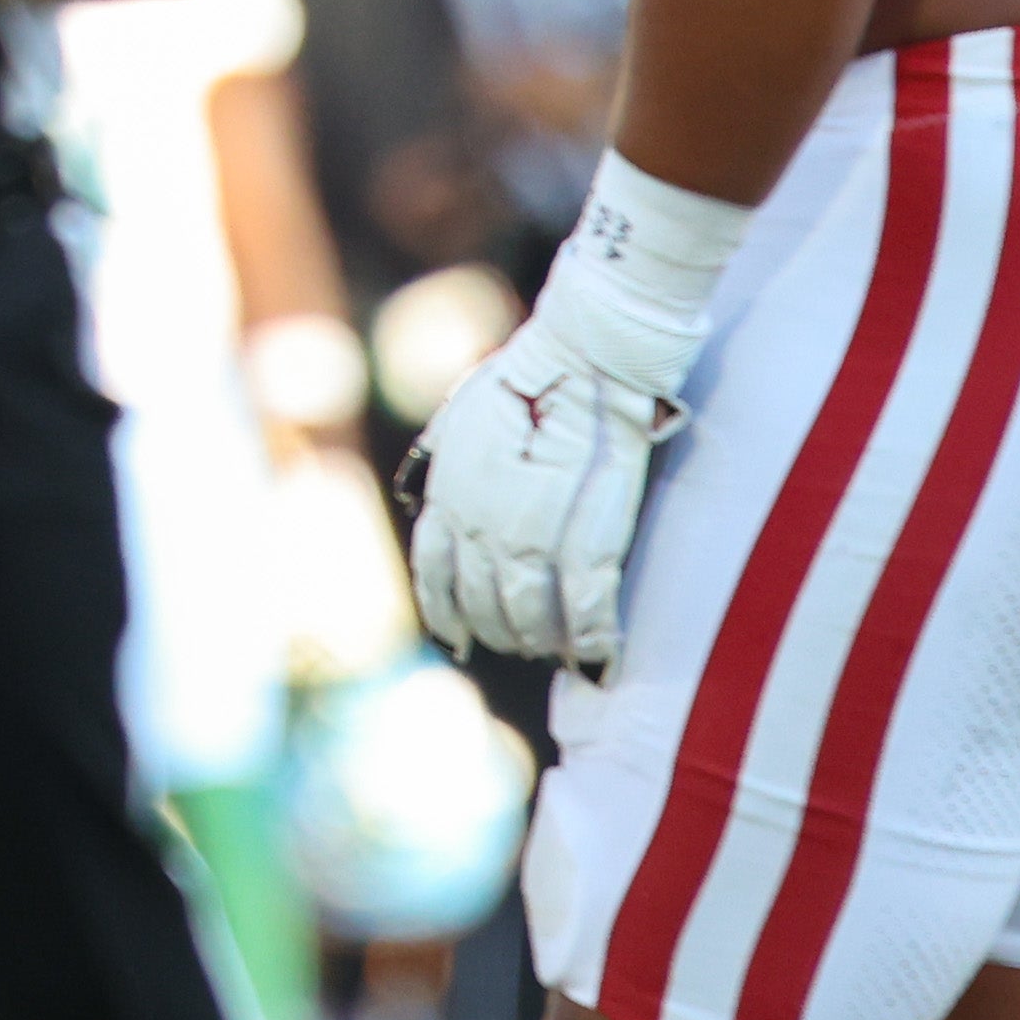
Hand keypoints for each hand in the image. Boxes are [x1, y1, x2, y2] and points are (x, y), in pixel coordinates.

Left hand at [400, 308, 675, 666]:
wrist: (583, 364)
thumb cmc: (525, 378)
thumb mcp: (459, 418)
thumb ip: (442, 461)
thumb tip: (423, 490)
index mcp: (448, 498)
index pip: (433, 574)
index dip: (443, 611)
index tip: (454, 637)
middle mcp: (479, 529)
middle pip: (480, 604)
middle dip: (496, 631)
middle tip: (518, 642)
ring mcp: (531, 541)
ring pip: (527, 617)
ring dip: (540, 640)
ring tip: (556, 649)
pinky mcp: (585, 545)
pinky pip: (584, 612)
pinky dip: (590, 640)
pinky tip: (597, 655)